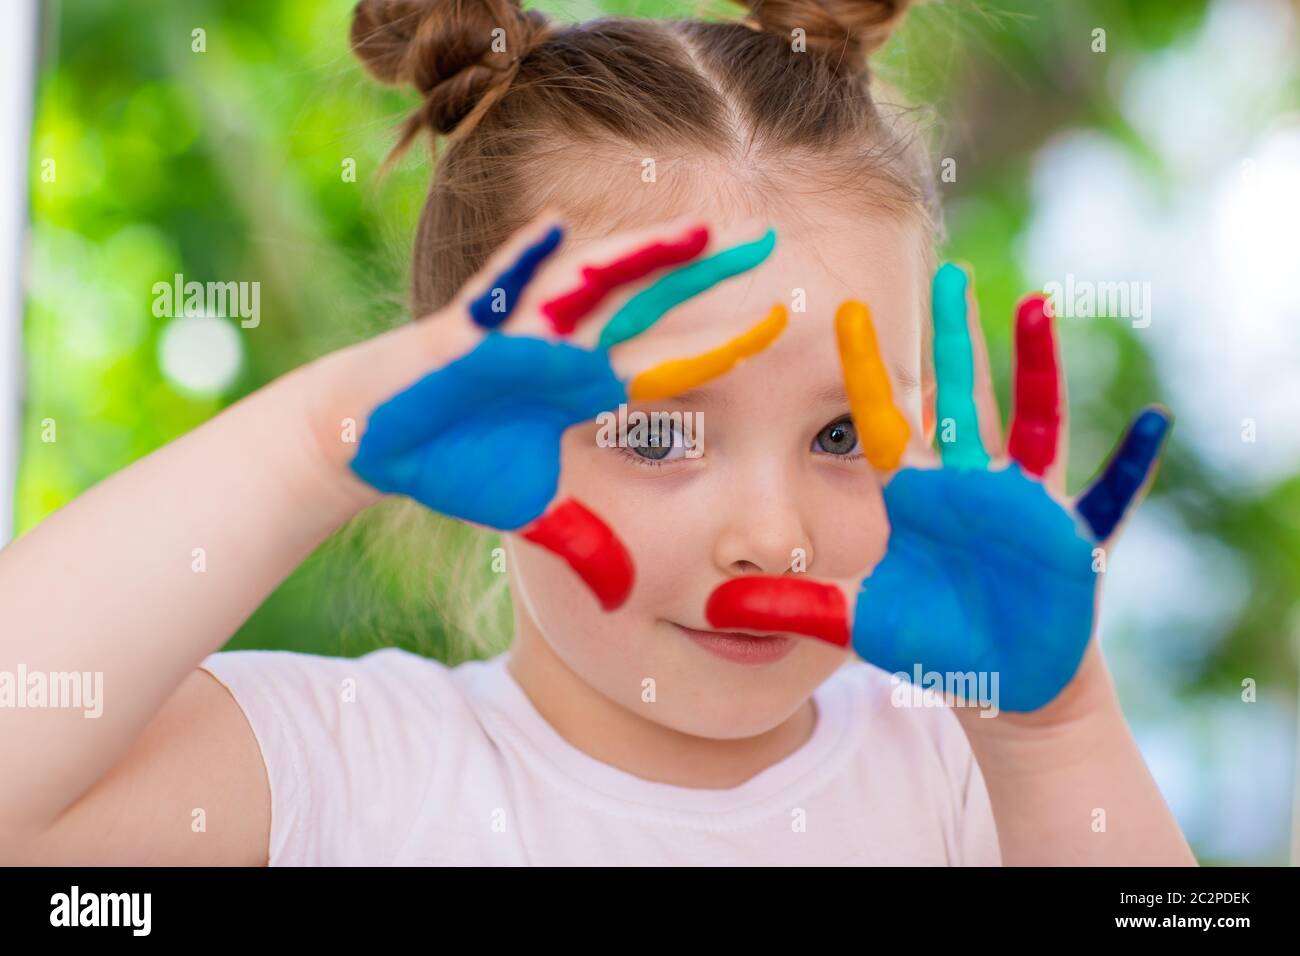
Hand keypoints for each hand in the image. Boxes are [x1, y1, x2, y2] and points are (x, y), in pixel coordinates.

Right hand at [347, 214, 787, 609]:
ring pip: (585, 285)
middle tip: (762, 238)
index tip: (783, 323)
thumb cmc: (456, 465)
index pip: (667, 358)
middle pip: (642, 301)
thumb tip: (618, 601)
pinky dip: (520, 264)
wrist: (377, 446)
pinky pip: (493, 292)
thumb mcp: (534, 512)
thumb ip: (582, 544)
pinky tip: (552, 230)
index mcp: (585, 385)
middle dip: (698, 271)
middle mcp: (561, 348)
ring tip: (691, 232)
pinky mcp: (462, 335)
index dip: (722, 341)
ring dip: (635, 256)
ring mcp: (515, 333)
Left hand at [703, 263, 1170, 712]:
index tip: (845, 313)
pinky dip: (1131, 462)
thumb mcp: (857, 622)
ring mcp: (1019, 500)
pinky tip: (1154, 422)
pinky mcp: (1065, 531)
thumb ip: (795, 607)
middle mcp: (966, 484)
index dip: (866, 370)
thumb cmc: (932, 643)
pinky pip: (1107, 491)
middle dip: (951, 337)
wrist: (998, 677)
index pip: (882, 421)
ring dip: (1032, 363)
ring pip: (1026, 417)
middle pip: (956, 397)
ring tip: (1032, 304)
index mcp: (913, 497)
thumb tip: (716, 606)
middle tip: (945, 273)